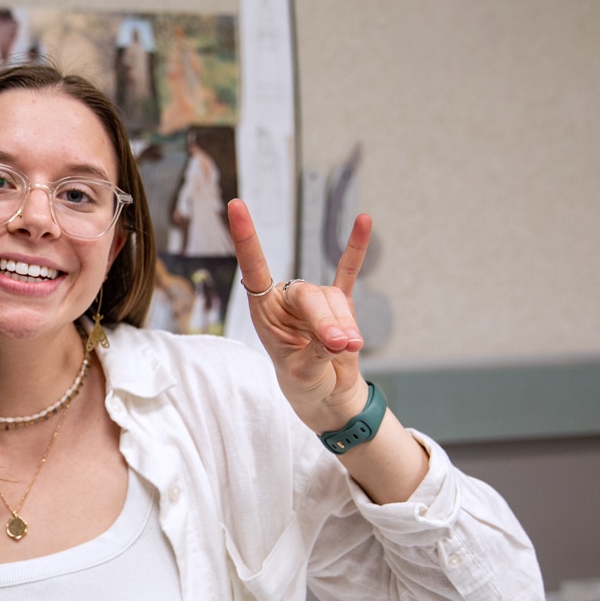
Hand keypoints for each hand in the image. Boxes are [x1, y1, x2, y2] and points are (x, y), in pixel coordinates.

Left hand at [228, 198, 371, 431]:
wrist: (325, 395)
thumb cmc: (304, 383)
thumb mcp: (305, 373)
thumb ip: (319, 352)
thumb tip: (342, 338)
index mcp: (264, 311)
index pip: (254, 270)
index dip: (246, 239)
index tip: (236, 206)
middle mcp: (286, 300)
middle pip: (310, 295)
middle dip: (326, 321)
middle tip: (339, 346)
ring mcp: (313, 301)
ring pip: (335, 300)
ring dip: (345, 326)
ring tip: (348, 350)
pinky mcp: (340, 304)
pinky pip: (349, 273)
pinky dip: (356, 251)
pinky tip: (363, 221)